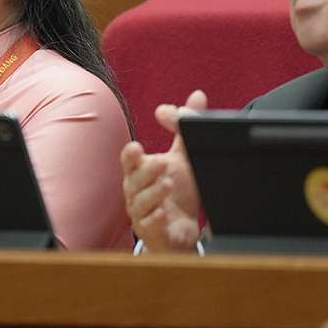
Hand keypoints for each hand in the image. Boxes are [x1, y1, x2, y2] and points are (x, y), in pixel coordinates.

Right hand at [121, 90, 207, 251]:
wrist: (179, 233)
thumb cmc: (176, 192)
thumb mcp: (183, 158)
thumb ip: (185, 129)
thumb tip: (198, 94)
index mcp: (140, 172)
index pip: (130, 160)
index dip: (131, 154)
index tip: (137, 147)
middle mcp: (136, 191)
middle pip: (134, 179)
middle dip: (146, 171)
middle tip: (163, 162)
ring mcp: (142, 213)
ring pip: (141, 202)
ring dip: (153, 193)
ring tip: (168, 184)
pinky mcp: (151, 233)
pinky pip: (148, 226)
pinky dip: (154, 220)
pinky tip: (162, 214)